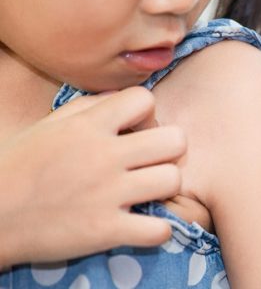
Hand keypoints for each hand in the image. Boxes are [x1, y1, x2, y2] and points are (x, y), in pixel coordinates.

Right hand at [0, 87, 185, 267]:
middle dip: (168, 150)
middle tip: (150, 162)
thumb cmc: (17, 166)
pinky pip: (160, 230)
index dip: (146, 114)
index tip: (135, 131)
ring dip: (164, 189)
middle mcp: (103, 156)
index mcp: (88, 126)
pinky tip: (142, 225)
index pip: (145, 99)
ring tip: (146, 194)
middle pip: (175, 140)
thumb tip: (122, 99)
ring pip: (173, 180)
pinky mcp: (106, 231)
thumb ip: (88, 107)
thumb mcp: (48, 125)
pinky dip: (157, 231)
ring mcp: (108, 194)